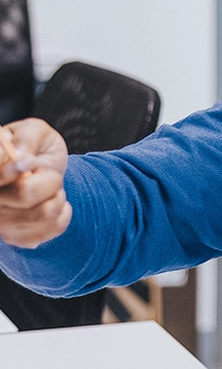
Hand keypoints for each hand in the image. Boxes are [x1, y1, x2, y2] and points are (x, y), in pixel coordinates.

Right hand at [0, 118, 70, 247]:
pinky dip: (62, 213)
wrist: (47, 169)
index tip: (29, 161)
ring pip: (43, 213)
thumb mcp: (35, 131)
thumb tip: (21, 158)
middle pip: (24, 194)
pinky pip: (51, 228)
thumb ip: (27, 139)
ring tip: (51, 188)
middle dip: (49, 179)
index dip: (13, 170)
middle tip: (47, 172)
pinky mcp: (14, 236)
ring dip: (57, 196)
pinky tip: (53, 203)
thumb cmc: (37, 147)